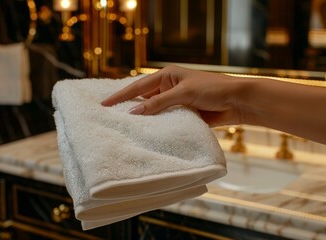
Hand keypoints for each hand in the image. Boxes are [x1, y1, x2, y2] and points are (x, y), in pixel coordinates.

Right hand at [101, 65, 243, 126]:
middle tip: (109, 116)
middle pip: (143, 98)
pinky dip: (157, 126)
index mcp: (167, 76)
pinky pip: (166, 120)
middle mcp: (169, 87)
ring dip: (143, 118)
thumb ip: (159, 103)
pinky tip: (147, 133)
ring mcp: (176, 101)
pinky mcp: (184, 114)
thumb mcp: (183, 93)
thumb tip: (134, 112)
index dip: (121, 96)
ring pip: (154, 111)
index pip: (138, 86)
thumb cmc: (212, 89)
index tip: (104, 103)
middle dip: (128, 107)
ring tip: (125, 127)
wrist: (238, 101)